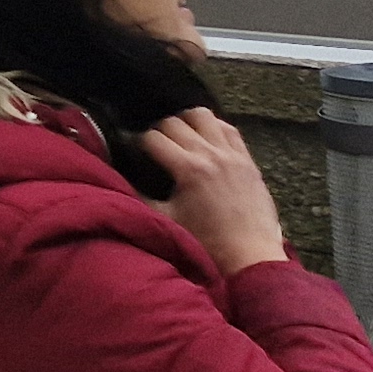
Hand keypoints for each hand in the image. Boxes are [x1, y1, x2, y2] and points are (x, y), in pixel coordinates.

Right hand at [142, 109, 290, 274]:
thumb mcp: (168, 220)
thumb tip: (122, 180)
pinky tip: (207, 139)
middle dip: (159, 131)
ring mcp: (232, 155)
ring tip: (181, 137)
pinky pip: (229, 129)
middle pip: (175, 122)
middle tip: (155, 146)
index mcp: (189, 169)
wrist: (250, 256)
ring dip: (187, 121)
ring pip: (204, 115)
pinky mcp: (248, 160)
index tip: (134, 150)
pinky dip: (214, 128)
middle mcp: (211, 154)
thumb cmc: (207, 243)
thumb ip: (142, 197)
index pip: (153, 138)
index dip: (138, 142)